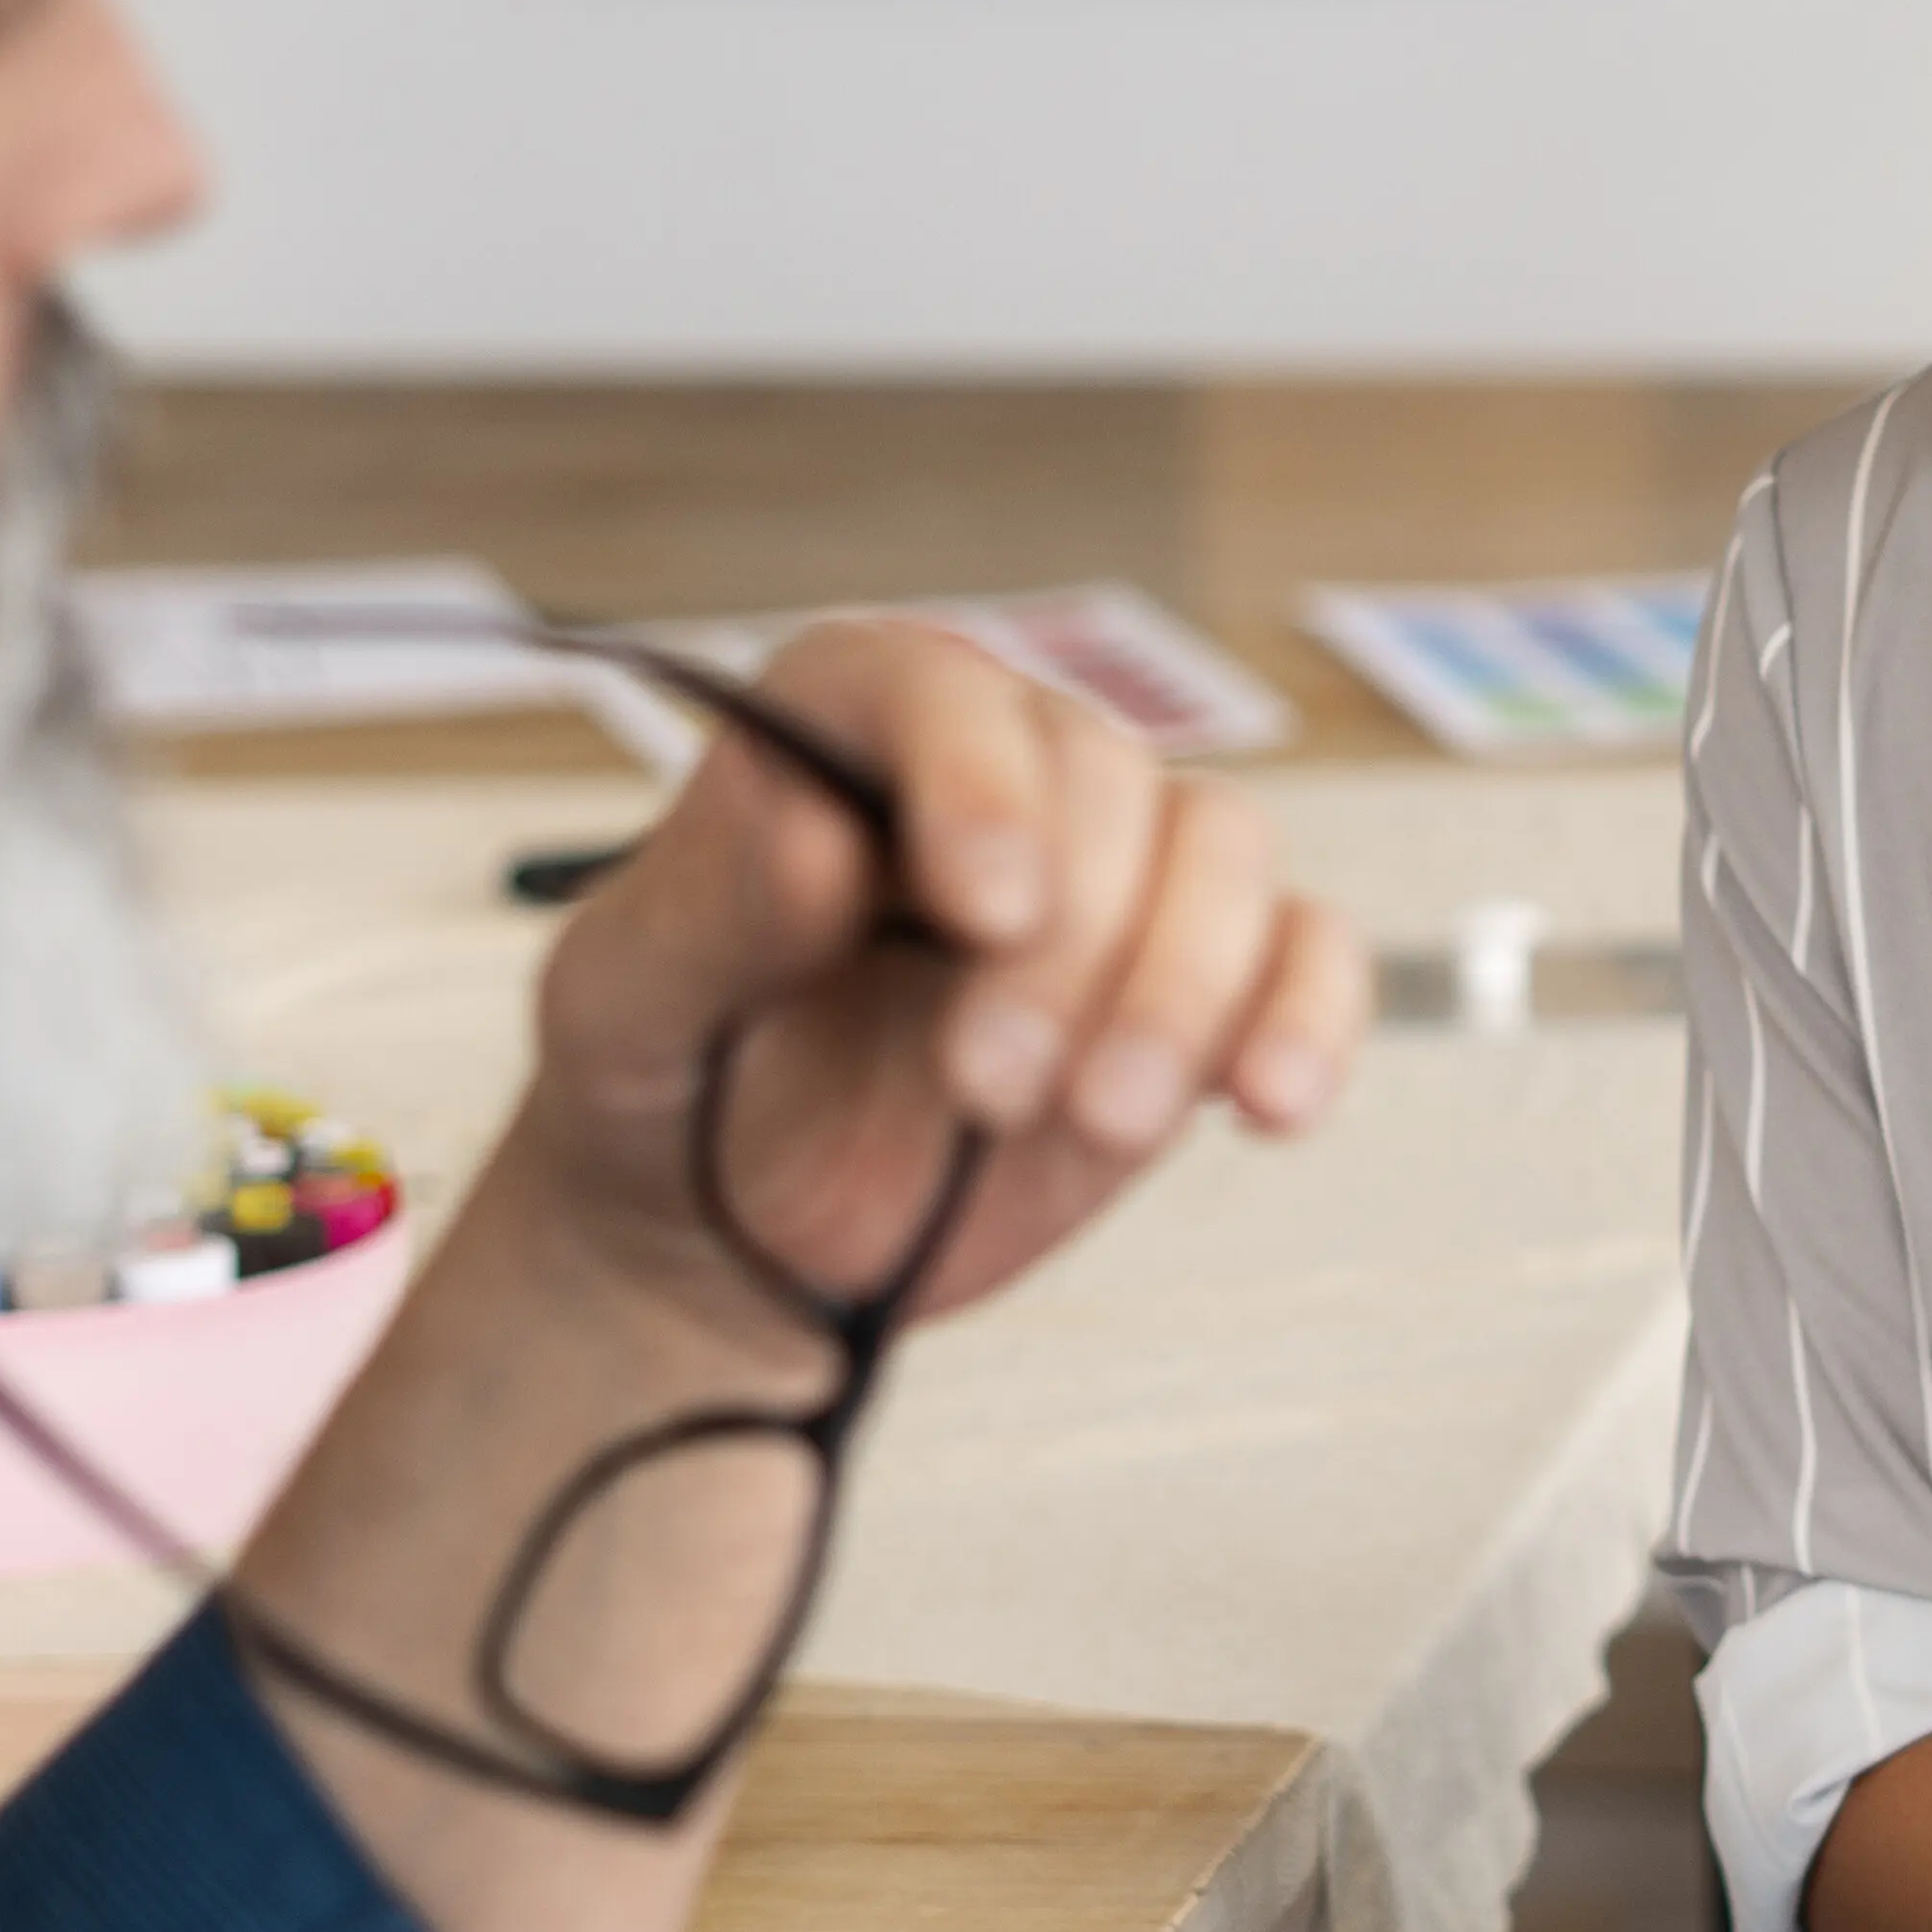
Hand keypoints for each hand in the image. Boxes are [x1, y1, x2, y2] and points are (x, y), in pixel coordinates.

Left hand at [512, 617, 1368, 1361]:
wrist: (730, 1241)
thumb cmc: (665, 1088)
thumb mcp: (621, 1008)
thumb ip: (709, 911)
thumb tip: (814, 826)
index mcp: (841, 735)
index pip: (938, 690)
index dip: (981, 782)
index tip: (985, 909)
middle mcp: (995, 777)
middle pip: (1107, 780)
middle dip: (1071, 945)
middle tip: (985, 1087)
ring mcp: (1110, 878)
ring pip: (1225, 852)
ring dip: (1183, 993)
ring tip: (1098, 1123)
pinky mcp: (1193, 987)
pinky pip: (1307, 954)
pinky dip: (1309, 1020)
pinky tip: (1267, 1106)